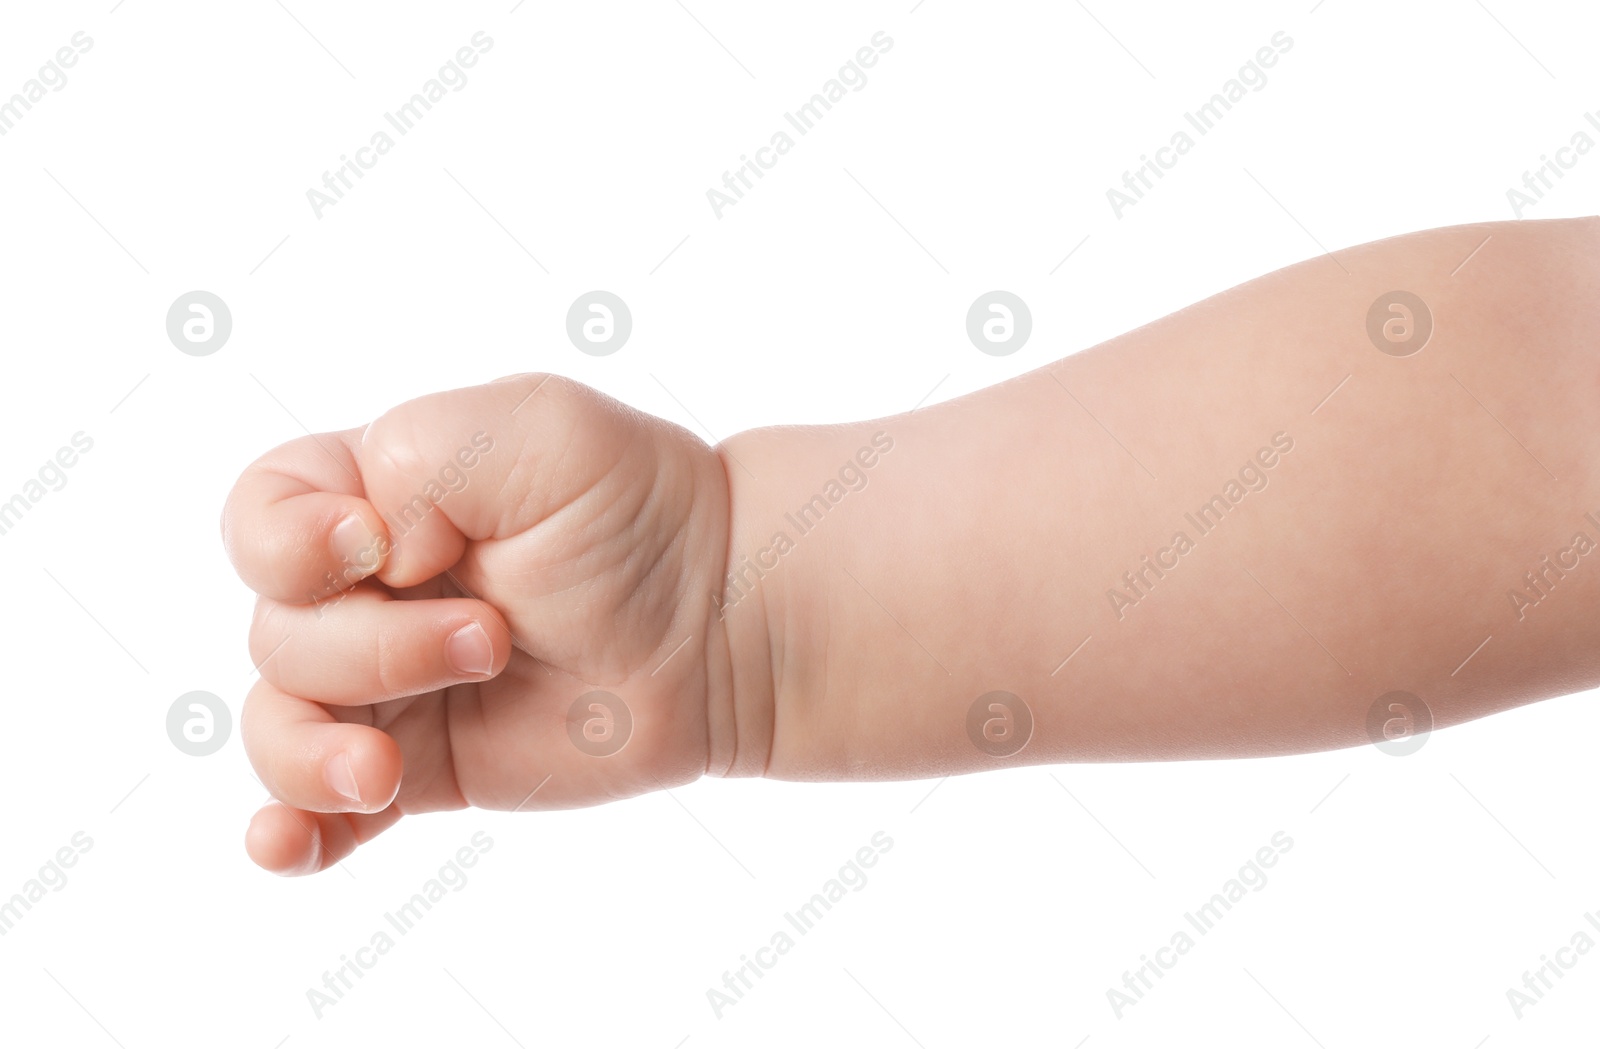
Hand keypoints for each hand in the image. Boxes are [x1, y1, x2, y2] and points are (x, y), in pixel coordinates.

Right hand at [222, 374, 741, 874]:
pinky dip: (292, 833)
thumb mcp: (534, 428)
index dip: (286, 544)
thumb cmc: (637, 508)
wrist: (720, 621)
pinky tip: (289, 845)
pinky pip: (321, 811)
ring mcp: (388, 684)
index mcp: (374, 496)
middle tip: (493, 639)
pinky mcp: (421, 765)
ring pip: (278, 726)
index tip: (378, 548)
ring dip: (315, 752)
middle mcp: (365, 591)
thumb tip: (371, 559)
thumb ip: (416, 456)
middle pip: (277, 633)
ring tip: (386, 768)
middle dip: (374, 648)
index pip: (260, 518)